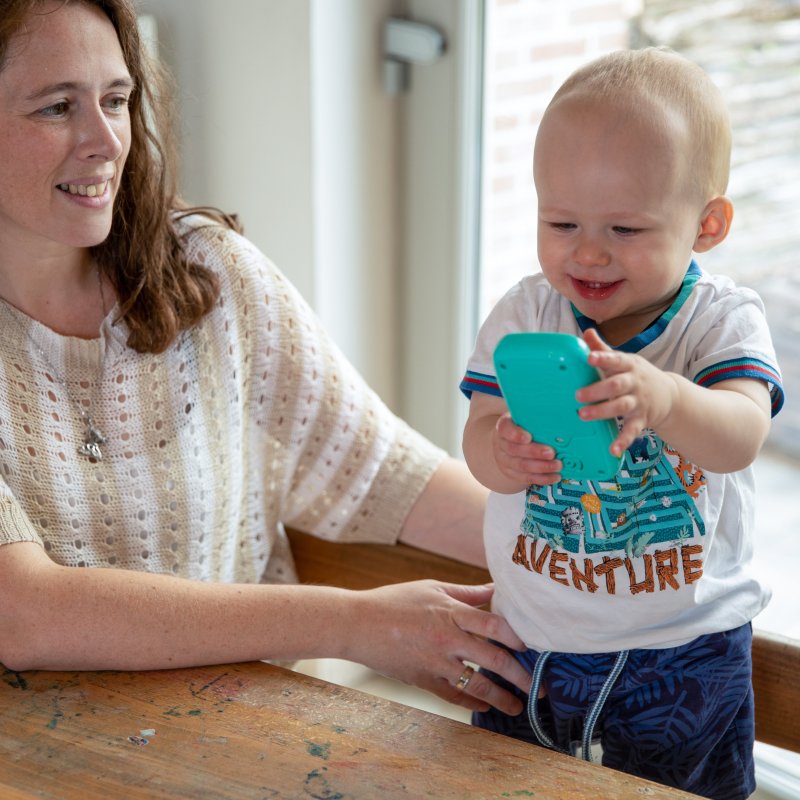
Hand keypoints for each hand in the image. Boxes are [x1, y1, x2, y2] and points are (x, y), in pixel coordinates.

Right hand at [347, 580, 529, 714]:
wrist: (357, 624)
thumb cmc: (394, 601)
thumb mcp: (431, 588)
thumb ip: (466, 593)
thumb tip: (495, 590)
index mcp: (450, 611)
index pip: (493, 624)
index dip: (516, 636)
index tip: (531, 646)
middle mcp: (446, 638)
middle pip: (493, 659)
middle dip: (520, 675)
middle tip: (538, 687)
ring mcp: (435, 662)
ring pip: (477, 684)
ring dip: (501, 698)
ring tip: (517, 707)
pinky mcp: (422, 679)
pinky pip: (453, 695)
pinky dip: (471, 702)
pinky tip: (484, 706)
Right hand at [492, 412, 561, 487]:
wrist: (508, 441)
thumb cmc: (522, 428)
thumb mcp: (525, 419)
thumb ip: (536, 421)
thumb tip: (558, 424)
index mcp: (503, 427)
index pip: (505, 429)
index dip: (515, 434)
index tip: (528, 437)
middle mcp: (501, 444)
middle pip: (514, 450)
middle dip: (534, 452)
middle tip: (551, 453)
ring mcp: (505, 461)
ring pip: (521, 466)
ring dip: (541, 467)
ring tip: (557, 465)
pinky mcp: (511, 473)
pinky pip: (526, 478)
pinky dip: (542, 478)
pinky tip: (554, 476)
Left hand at [578, 328, 676, 455]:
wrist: (669, 395)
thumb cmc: (636, 375)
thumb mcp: (624, 360)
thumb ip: (603, 349)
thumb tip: (586, 331)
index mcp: (628, 366)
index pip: (616, 360)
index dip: (603, 359)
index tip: (590, 358)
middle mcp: (634, 383)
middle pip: (616, 385)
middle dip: (597, 390)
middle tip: (578, 395)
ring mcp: (639, 402)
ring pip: (621, 407)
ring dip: (602, 412)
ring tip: (583, 415)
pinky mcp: (642, 420)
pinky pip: (631, 431)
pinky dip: (623, 441)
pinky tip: (613, 450)